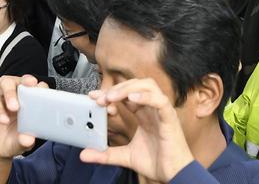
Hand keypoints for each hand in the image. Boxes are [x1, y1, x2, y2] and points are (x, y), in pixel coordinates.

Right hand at [0, 75, 44, 161]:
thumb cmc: (11, 139)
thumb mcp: (21, 142)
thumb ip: (25, 140)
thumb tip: (29, 139)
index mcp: (26, 100)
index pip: (35, 86)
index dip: (39, 85)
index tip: (42, 88)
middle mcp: (13, 95)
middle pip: (18, 80)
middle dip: (24, 82)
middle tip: (28, 89)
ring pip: (4, 84)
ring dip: (10, 93)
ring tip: (14, 107)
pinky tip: (3, 119)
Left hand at [80, 79, 194, 181]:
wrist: (174, 174)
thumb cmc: (157, 162)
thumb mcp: (125, 156)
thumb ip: (105, 154)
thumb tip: (84, 155)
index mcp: (144, 114)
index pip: (127, 94)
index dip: (111, 93)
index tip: (94, 98)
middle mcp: (152, 109)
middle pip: (137, 84)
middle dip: (117, 88)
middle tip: (101, 98)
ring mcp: (162, 112)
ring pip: (149, 86)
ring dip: (129, 87)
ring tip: (113, 96)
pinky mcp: (169, 118)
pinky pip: (160, 101)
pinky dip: (146, 97)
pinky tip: (132, 99)